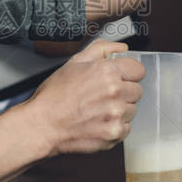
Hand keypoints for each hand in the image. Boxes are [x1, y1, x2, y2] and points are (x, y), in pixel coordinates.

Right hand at [24, 41, 144, 155]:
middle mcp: (115, 92)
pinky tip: (98, 123)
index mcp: (107, 71)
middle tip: (102, 97)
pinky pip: (126, 128)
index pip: (138, 70)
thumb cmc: (54, 96)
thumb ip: (102, 49)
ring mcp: (116, 114)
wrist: (42, 125)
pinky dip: (114, 127)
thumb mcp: (74, 62)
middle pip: (137, 91)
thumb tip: (122, 48)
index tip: (119, 79)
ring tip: (97, 111)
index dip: (128, 74)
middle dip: (123, 93)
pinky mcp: (114, 133)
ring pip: (132, 110)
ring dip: (119, 110)